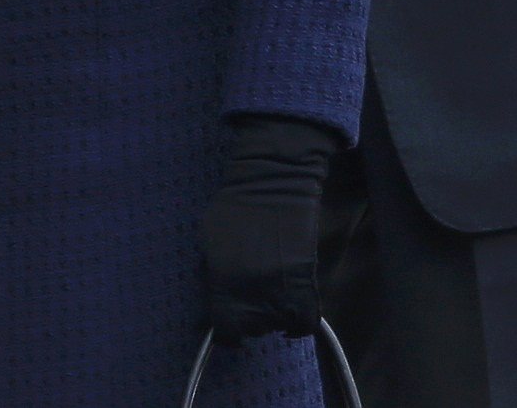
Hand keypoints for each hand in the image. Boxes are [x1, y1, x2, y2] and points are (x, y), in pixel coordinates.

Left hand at [199, 114, 337, 342]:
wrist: (271, 184)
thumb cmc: (233, 208)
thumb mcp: (208, 242)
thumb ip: (212, 274)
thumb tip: (215, 299)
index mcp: (225, 281)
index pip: (226, 329)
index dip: (226, 334)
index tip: (227, 330)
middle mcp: (254, 291)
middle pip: (253, 329)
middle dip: (248, 322)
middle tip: (246, 307)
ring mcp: (283, 288)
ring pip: (279, 325)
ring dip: (273, 320)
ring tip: (268, 305)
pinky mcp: (307, 282)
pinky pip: (306, 321)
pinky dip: (298, 325)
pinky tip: (289, 318)